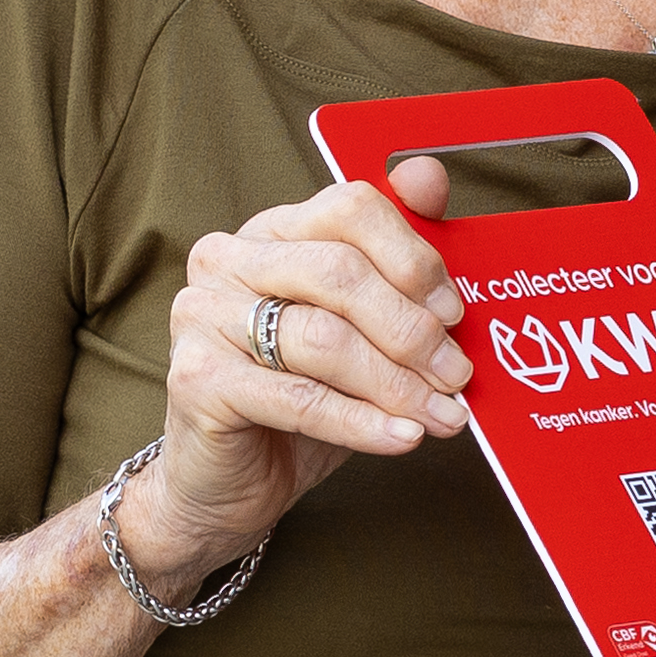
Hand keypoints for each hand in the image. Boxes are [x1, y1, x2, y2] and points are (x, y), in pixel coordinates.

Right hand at [138, 156, 471, 588]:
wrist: (228, 481)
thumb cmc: (300, 398)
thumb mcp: (357, 329)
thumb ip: (393, 258)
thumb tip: (429, 175)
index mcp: (271, 231)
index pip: (349, 209)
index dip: (412, 257)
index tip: (455, 310)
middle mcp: (227, 259)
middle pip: (340, 273)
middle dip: (413, 329)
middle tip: (458, 374)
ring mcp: (203, 316)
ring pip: (323, 338)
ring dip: (397, 383)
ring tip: (442, 416)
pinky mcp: (197, 379)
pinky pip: (299, 398)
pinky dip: (362, 423)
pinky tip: (403, 438)